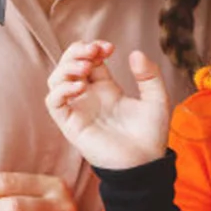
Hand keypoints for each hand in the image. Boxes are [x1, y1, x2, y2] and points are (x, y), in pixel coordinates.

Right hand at [45, 41, 172, 168]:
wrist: (145, 163)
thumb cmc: (150, 134)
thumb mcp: (156, 99)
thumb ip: (149, 76)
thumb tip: (135, 53)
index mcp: (106, 88)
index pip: (89, 60)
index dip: (93, 48)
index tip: (109, 47)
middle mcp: (89, 97)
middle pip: (68, 65)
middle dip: (77, 52)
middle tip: (94, 50)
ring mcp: (79, 109)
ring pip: (56, 80)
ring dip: (66, 68)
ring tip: (87, 67)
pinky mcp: (71, 124)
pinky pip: (54, 103)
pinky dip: (61, 90)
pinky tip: (80, 87)